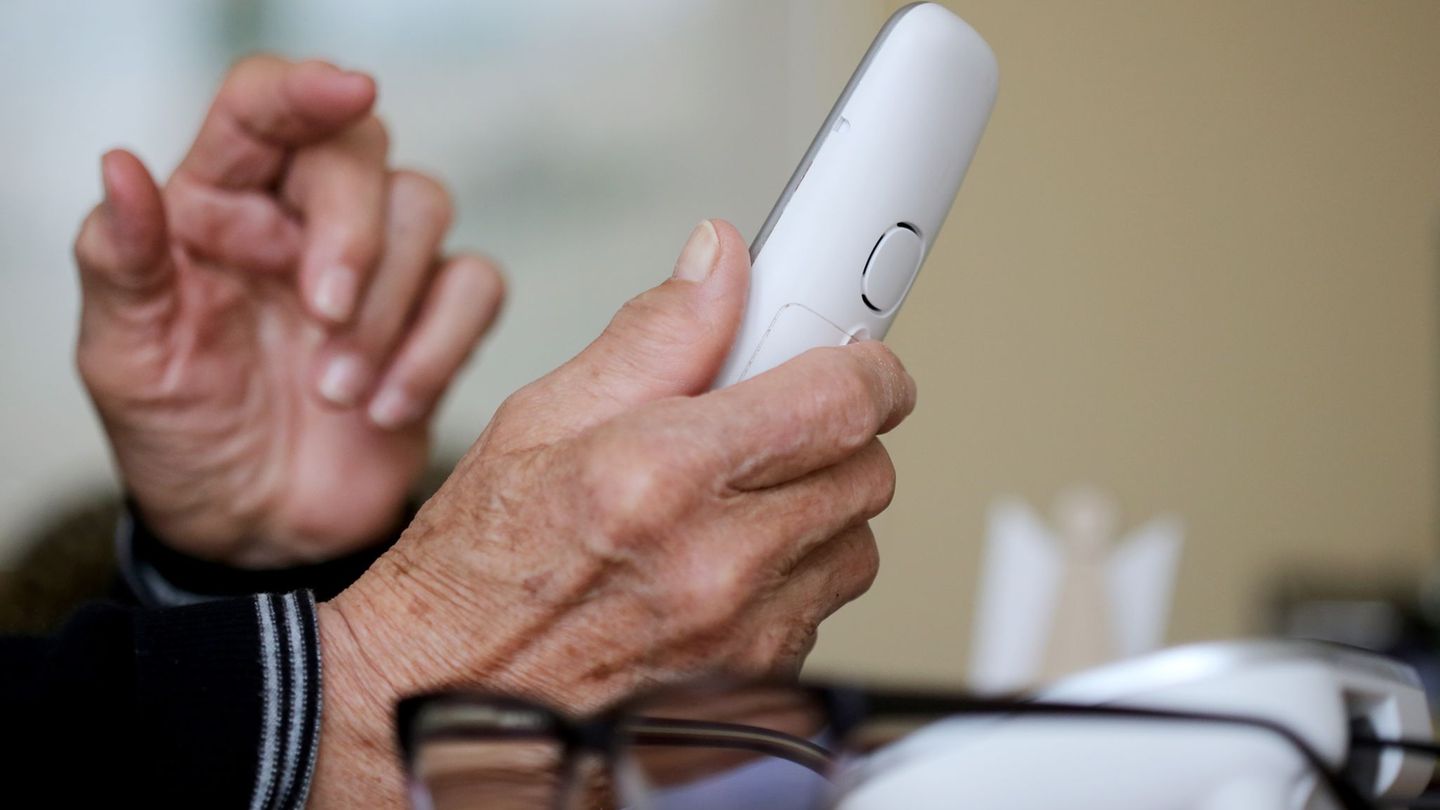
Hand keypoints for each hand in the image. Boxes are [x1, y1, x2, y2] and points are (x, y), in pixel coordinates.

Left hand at [73, 57, 503, 565]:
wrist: (255, 533)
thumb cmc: (184, 437)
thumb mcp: (126, 358)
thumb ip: (122, 260)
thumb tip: (119, 166)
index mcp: (219, 204)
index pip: (261, 108)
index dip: (304, 88)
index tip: (346, 90)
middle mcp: (302, 218)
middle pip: (362, 150)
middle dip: (354, 231)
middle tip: (322, 315)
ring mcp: (378, 267)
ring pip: (425, 209)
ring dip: (389, 308)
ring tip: (337, 393)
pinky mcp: (435, 319)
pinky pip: (475, 287)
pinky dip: (440, 347)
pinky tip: (387, 408)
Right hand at [310, 220, 915, 804]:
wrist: (442, 697)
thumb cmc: (475, 570)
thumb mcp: (538, 419)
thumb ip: (652, 335)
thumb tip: (720, 265)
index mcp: (662, 476)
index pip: (840, 401)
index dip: (865, 368)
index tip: (855, 359)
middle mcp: (717, 564)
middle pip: (867, 471)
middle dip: (833, 435)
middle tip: (773, 424)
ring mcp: (744, 637)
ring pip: (854, 544)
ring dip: (817, 510)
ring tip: (734, 501)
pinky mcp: (756, 688)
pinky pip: (821, 609)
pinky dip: (792, 579)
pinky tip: (721, 566)